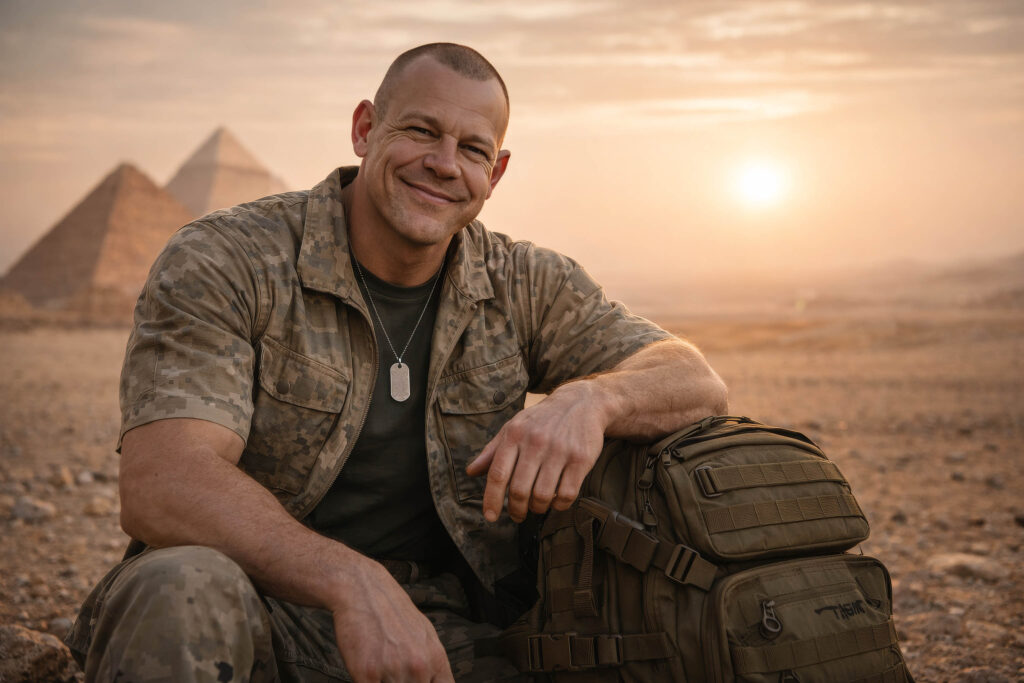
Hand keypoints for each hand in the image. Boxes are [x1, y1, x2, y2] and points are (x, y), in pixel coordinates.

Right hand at [330, 561, 453, 682]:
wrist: (363, 590)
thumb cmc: (393, 611)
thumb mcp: (425, 633)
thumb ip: (432, 663)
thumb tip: (432, 680)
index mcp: (435, 658)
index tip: (420, 681)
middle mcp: (418, 666)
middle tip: (394, 666)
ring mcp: (393, 670)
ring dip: (385, 681)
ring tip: (381, 663)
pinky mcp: (367, 673)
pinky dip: (367, 682)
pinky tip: (367, 670)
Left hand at [465, 380, 610, 522]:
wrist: (581, 402)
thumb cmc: (542, 420)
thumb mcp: (514, 427)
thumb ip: (492, 451)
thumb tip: (470, 472)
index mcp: (515, 434)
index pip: (498, 474)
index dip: (492, 499)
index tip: (490, 516)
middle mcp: (536, 442)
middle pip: (519, 490)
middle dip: (516, 509)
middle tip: (517, 515)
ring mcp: (560, 450)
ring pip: (542, 495)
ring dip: (537, 509)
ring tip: (537, 506)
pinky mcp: (581, 459)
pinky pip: (566, 494)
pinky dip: (558, 505)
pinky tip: (555, 501)